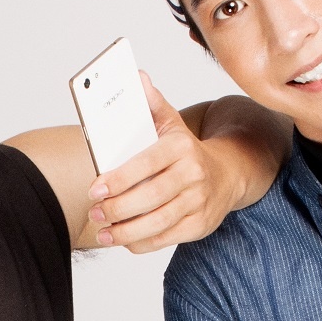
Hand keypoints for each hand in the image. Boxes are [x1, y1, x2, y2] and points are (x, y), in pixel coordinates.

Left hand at [89, 77, 236, 251]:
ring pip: (157, 222)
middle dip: (117, 208)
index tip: (95, 189)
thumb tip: (136, 78)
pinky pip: (165, 238)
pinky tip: (123, 240)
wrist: (226, 175)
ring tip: (103, 232)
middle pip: (150, 197)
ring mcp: (198, 202)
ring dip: (125, 232)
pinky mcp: (199, 225)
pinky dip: (141, 242)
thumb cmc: (186, 151)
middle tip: (95, 212)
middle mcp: (193, 174)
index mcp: (181, 146)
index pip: (146, 164)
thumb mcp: (172, 124)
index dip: (119, 179)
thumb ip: (152, 104)